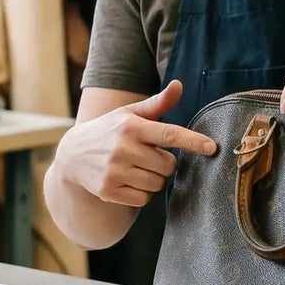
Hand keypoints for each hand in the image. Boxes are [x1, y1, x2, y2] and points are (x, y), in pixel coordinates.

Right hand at [57, 80, 217, 207]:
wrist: (72, 155)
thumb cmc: (110, 131)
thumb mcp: (130, 114)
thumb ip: (158, 103)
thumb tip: (179, 85)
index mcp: (131, 126)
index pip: (169, 134)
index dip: (193, 141)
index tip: (212, 147)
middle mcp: (122, 147)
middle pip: (168, 165)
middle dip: (163, 163)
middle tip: (147, 156)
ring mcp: (114, 170)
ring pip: (156, 184)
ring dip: (152, 178)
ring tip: (135, 168)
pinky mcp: (108, 190)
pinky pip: (143, 199)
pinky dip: (141, 193)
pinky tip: (127, 181)